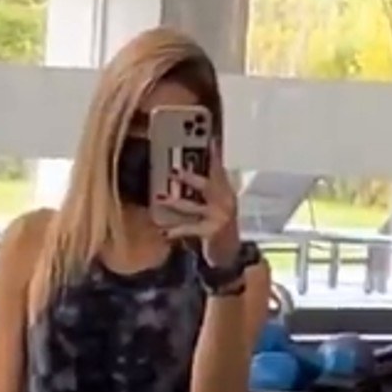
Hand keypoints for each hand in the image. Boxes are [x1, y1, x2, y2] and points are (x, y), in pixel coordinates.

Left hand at [156, 142, 239, 266]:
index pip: (219, 168)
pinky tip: (164, 232)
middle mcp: (225, 201)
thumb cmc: (219, 223)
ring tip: (160, 199)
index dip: (214, 153)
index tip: (208, 138)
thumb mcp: (219, 201)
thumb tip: (195, 161)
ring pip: (194, 207)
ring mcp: (219, 217)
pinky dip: (176, 231)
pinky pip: (191, 229)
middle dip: (190, 178)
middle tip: (173, 171)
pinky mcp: (212, 232)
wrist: (231, 252)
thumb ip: (210, 183)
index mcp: (226, 190)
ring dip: (176, 203)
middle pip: (207, 185)